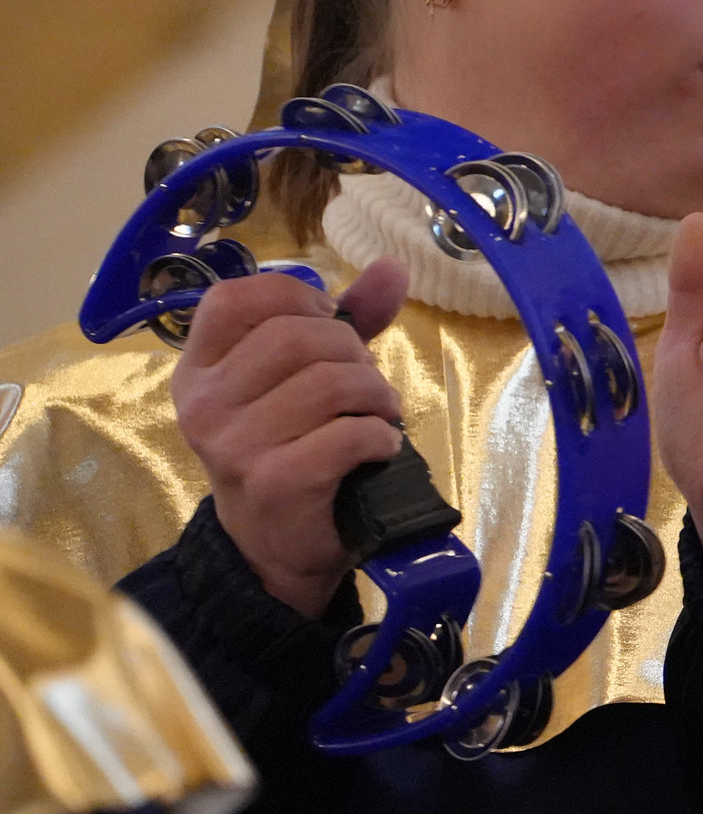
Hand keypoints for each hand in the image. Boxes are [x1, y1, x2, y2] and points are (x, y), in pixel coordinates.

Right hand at [167, 260, 410, 617]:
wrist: (275, 545)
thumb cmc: (290, 447)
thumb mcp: (307, 377)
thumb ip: (345, 321)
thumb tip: (392, 268)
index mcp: (199, 369)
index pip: (231, 298)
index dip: (294, 295)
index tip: (328, 319)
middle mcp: (204, 404)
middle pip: (294, 335)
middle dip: (352, 351)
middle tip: (365, 382)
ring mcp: (233, 445)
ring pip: (328, 382)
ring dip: (375, 394)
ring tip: (377, 414)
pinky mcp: (274, 481)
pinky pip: (347, 435)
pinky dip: (380, 437)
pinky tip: (378, 448)